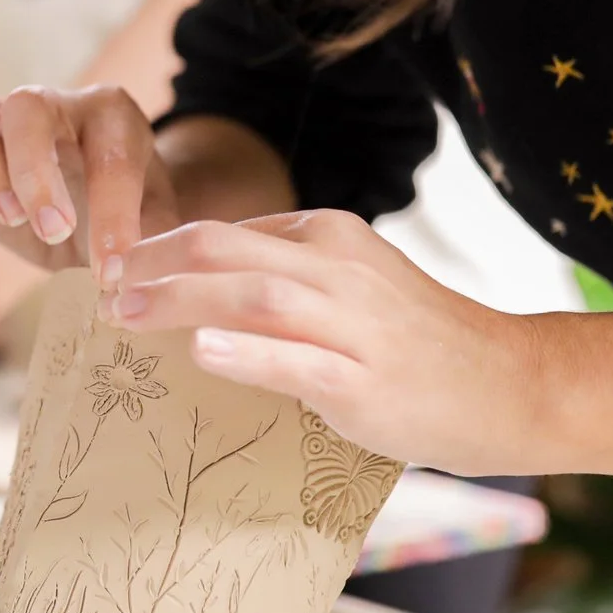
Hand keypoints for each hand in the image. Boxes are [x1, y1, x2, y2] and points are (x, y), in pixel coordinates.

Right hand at [0, 84, 178, 282]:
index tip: (111, 272)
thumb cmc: (126, 218)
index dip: (112, 217)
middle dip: (34, 175)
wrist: (93, 215)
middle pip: (26, 106)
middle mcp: (54, 105)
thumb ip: (155, 251)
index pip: (110, 155)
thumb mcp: (155, 231)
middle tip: (53, 231)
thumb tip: (135, 288)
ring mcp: (0, 117)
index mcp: (113, 116)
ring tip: (7, 218)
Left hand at [107, 210, 545, 477]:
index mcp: (330, 236)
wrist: (509, 384)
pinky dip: (246, 353)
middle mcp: (339, 268)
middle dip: (154, 263)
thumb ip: (288, 275)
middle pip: (225, 246)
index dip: (163, 248)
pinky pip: (298, 361)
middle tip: (102, 290)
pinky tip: (201, 350)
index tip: (117, 273)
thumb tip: (202, 286)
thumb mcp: (353, 284)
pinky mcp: (365, 381)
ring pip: (253, 294)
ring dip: (179, 300)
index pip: (229, 229)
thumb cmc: (420, 341)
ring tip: (125, 315)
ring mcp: (354, 325)